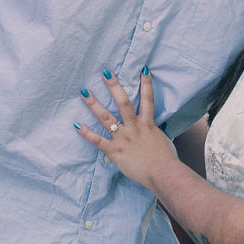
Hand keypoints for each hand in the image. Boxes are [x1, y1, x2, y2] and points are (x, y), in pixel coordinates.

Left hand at [74, 67, 177, 193]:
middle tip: (105, 73)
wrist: (162, 173)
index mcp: (148, 124)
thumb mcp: (162, 140)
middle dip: (114, 86)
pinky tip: (77, 125)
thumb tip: (153, 131)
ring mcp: (123, 138)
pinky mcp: (115, 151)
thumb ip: (154, 133)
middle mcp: (134, 127)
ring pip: (106, 118)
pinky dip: (87, 134)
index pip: (148, 100)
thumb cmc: (166, 159)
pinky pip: (98, 141)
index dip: (146, 84)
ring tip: (84, 92)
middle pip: (123, 103)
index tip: (143, 69)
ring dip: (94, 104)